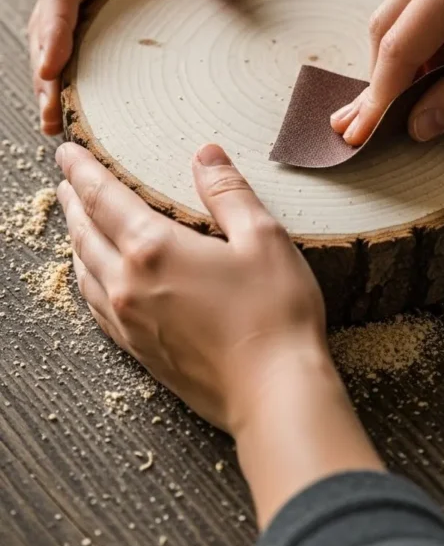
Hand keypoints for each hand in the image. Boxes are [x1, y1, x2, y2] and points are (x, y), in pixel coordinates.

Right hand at [29, 0, 239, 135]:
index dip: (54, 27)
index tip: (50, 68)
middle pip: (47, 17)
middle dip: (45, 67)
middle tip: (52, 117)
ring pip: (51, 31)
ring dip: (50, 76)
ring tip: (55, 124)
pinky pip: (72, 33)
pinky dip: (68, 67)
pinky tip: (75, 104)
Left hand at [55, 141, 326, 434]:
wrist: (274, 394)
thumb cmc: (274, 315)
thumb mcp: (263, 238)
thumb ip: (229, 192)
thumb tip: (206, 155)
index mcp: (154, 248)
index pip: (102, 197)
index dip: (81, 170)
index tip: (67, 152)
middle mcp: (128, 284)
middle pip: (85, 233)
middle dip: (74, 202)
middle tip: (66, 181)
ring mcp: (130, 321)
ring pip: (85, 271)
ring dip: (76, 240)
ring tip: (76, 223)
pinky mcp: (140, 350)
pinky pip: (96, 307)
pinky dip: (87, 281)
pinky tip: (95, 279)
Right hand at [331, 0, 443, 144]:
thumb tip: (419, 124)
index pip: (398, 46)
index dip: (377, 97)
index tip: (359, 135)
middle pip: (388, 22)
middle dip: (384, 76)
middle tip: (379, 122)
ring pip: (406, 7)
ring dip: (411, 54)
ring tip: (432, 92)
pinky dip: (433, 29)